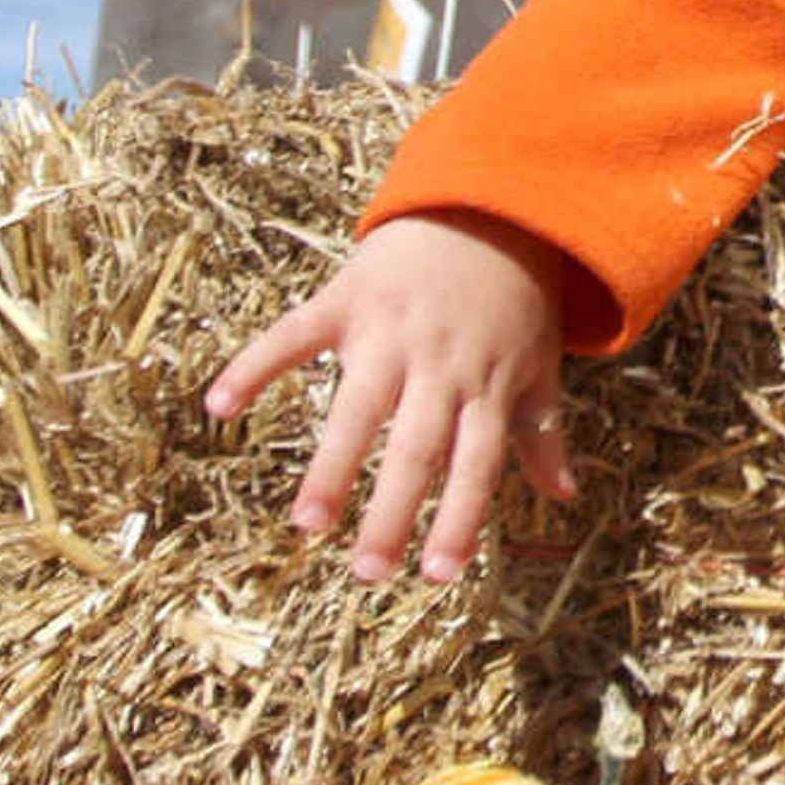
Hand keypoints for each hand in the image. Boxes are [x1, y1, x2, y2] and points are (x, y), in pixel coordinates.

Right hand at [203, 211, 576, 583]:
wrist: (487, 207)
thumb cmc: (513, 300)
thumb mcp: (537, 364)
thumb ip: (540, 431)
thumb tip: (564, 497)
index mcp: (484, 387)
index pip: (475, 466)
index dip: (458, 519)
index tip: (438, 577)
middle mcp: (438, 365)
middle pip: (416, 448)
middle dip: (392, 511)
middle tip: (368, 573)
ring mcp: (388, 332)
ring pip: (357, 406)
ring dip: (332, 465)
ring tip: (308, 525)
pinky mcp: (346, 299)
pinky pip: (294, 335)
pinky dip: (255, 366)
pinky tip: (220, 406)